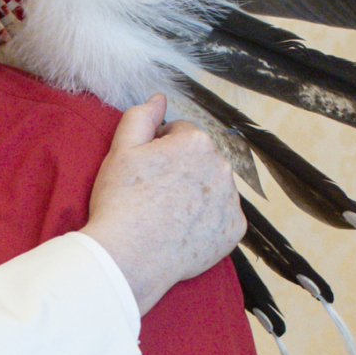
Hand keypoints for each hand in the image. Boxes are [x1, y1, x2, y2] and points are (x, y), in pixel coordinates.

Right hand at [82, 95, 245, 316]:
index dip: (158, 148)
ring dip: (195, 193)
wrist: (128, 256)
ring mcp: (231, 200)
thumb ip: (142, 116)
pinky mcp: (234, 230)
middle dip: (181, 169)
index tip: (144, 169)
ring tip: (165, 213)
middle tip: (152, 192)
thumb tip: (159, 98)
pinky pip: (221, 217)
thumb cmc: (121, 201)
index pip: (180, 133)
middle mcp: (222, 166)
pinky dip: (206, 221)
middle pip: (200, 159)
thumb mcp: (121, 149)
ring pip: (212, 187)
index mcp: (196, 141)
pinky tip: (181, 230)